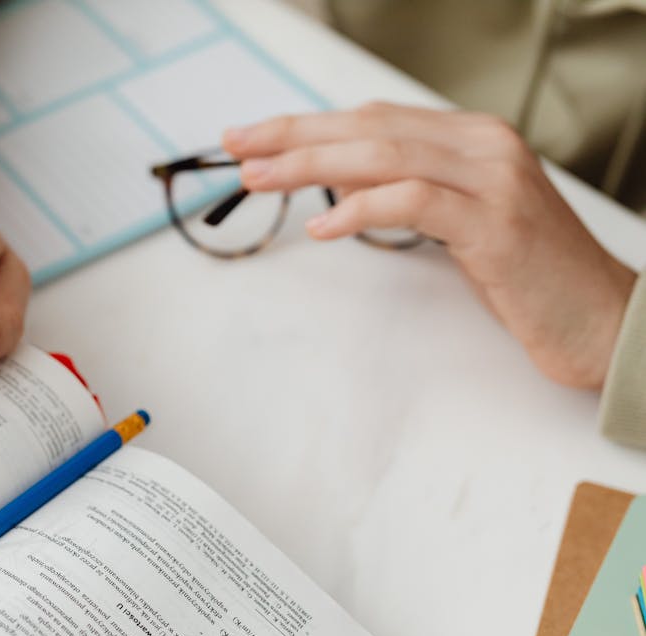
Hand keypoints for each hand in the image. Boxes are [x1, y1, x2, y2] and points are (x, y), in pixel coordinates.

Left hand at [223, 102, 636, 388]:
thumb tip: (339, 180)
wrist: (598, 318)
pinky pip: (416, 201)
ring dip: (312, 165)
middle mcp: (482, 145)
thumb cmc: (523, 275)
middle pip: (368, 127)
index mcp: (470, 138)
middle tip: (237, 147)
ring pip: (384, 154)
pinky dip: (362, 207)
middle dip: (294, 136)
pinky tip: (322, 227)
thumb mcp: (459, 220)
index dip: (307, 125)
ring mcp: (493, 179)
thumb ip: (408, 190)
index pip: (372, 118)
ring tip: (260, 179)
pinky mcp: (496, 223)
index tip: (254, 138)